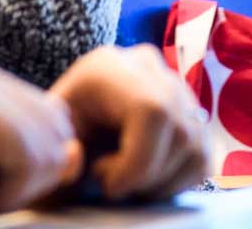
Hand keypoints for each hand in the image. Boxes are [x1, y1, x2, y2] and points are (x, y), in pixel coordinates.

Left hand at [49, 45, 208, 201]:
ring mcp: (175, 86)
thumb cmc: (57, 137)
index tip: (108, 184)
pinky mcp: (191, 111)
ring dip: (164, 181)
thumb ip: (56, 159)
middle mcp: (148, 67)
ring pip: (196, 145)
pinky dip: (179, 180)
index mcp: (108, 68)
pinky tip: (147, 177)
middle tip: (114, 184)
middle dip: (148, 175)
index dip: (138, 161)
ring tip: (128, 179)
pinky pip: (204, 155)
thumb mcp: (47, 146)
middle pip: (179, 132)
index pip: (152, 112)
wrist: (69, 125)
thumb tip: (77, 159)